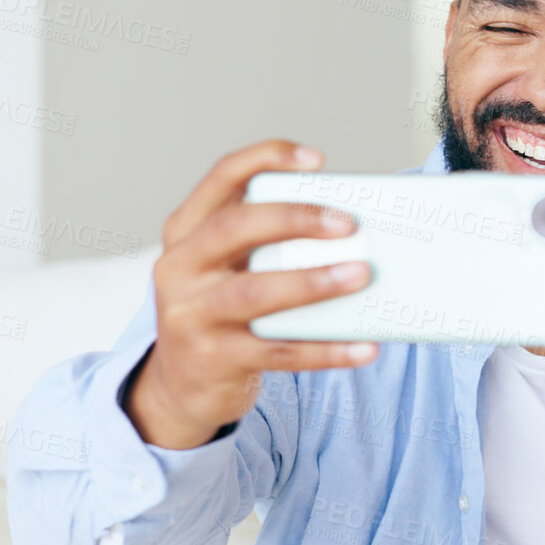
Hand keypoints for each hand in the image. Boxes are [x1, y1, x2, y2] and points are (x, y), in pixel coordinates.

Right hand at [128, 140, 377, 449]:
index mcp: (187, 232)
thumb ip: (270, 243)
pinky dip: (326, 350)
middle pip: (234, 229)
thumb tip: (354, 233)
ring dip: (312, 282)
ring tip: (360, 275)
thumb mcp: (230, 267)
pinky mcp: (215, 359)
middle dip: (294, 219)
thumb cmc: (223, 310)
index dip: (266, 160)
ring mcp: (191, 315)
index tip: (316, 158)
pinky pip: (279, 352)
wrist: (182, 386)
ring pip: (253, 292)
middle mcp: (179, 268)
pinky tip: (364, 347)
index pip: (222, 179)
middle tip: (348, 223)